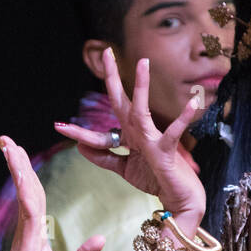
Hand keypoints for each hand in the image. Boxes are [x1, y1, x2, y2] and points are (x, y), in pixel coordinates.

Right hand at [0, 135, 104, 250]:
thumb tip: (100, 238)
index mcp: (35, 233)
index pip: (34, 196)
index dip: (29, 174)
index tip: (19, 153)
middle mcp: (28, 229)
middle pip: (26, 188)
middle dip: (17, 162)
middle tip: (6, 139)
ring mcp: (25, 234)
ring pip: (25, 193)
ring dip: (18, 168)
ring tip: (8, 145)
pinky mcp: (26, 243)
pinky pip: (28, 210)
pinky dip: (26, 190)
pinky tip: (23, 173)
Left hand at [54, 49, 205, 222]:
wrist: (179, 197)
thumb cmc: (155, 178)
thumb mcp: (123, 169)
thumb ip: (103, 157)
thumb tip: (79, 146)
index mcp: (129, 136)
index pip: (101, 130)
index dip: (79, 130)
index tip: (58, 126)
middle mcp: (139, 133)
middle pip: (122, 102)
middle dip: (113, 78)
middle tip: (106, 52)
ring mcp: (152, 140)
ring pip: (142, 112)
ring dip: (142, 88)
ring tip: (143, 64)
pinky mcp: (166, 151)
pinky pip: (172, 133)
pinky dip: (182, 119)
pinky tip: (192, 103)